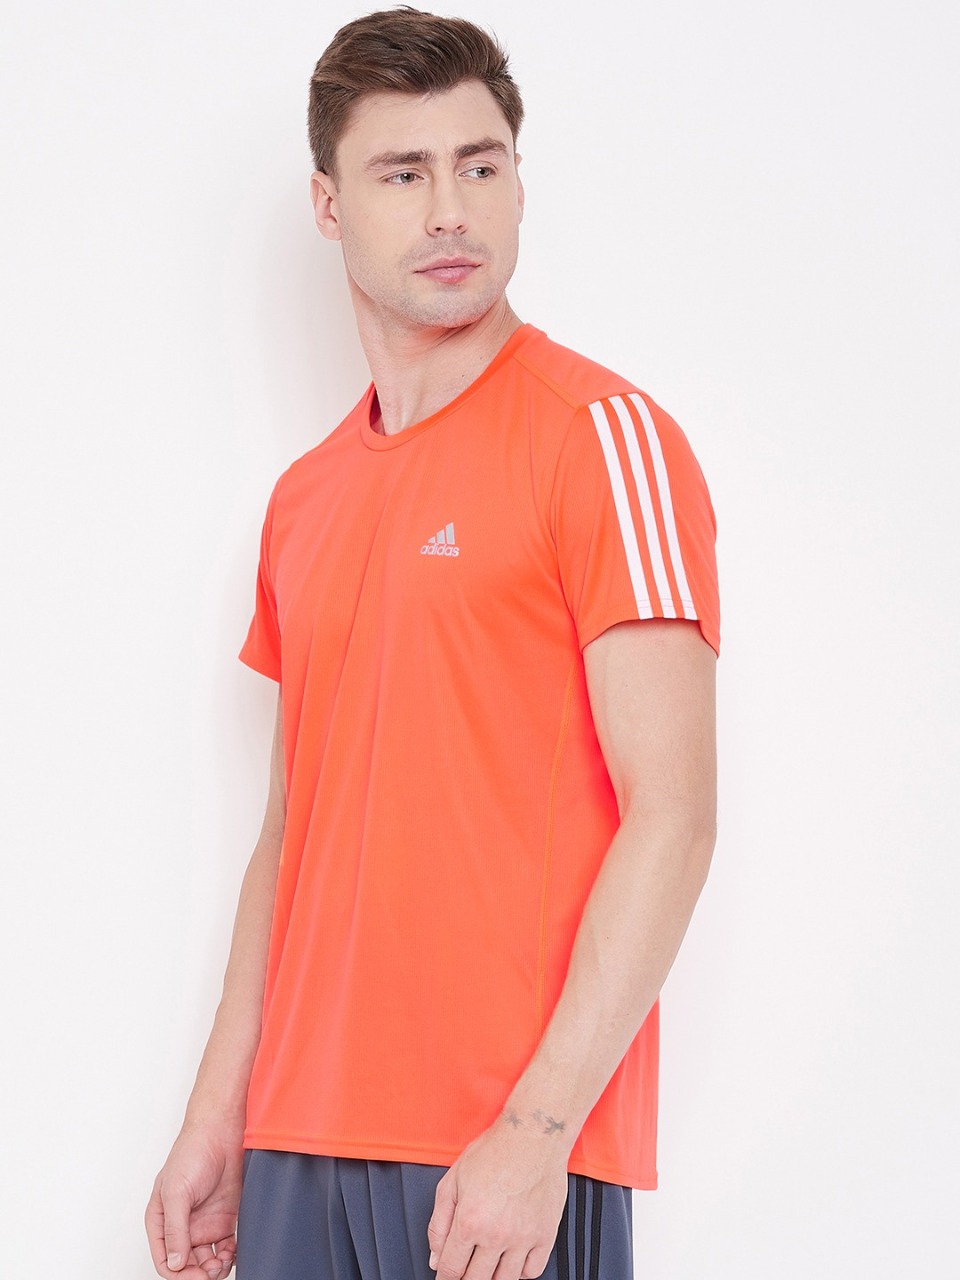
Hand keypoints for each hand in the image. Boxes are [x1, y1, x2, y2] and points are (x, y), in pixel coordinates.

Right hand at [145, 1123, 244, 1279]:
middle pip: (186, 1265)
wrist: (221, 1132)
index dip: (178, 1274)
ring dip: (214, 1269)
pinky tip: (232, 1252)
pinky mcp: (223, 1219)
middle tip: (212, 1272)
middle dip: (198, 1274)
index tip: (195, 1277)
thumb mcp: (177, 1191)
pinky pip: (225, 1248)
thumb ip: (175, 1229)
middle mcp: (181, 1226)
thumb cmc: (192, 1153)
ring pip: (206, 1261)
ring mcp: (203, 1223)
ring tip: (224, 1262)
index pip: (164, 1260)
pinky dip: (229, 1256)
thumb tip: (174, 1263)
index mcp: (161, 1221)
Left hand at [427, 1121, 568, 1279]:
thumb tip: (435, 1257)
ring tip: (487, 1265)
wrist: (533, 1135)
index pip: (451, 1269)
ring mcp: (523, 1238)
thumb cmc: (494, 1150)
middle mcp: (496, 1234)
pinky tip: (512, 1259)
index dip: (444, 1278)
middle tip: (464, 1271)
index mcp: (469, 1221)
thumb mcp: (452, 1180)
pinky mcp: (546, 1235)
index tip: (446, 1277)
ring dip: (491, 1277)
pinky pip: (532, 1271)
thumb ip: (438, 1223)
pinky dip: (520, 1271)